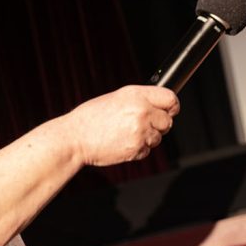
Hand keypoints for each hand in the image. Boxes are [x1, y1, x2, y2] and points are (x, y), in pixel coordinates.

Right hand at [64, 85, 179, 165]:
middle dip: (159, 125)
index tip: (170, 111)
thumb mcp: (117, 99)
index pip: (170, 98)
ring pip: (158, 137)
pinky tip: (122, 143)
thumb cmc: (91, 118)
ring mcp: (140, 130)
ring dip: (147, 138)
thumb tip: (160, 105)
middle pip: (168, 121)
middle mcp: (142, 110)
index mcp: (136, 94)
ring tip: (125, 134)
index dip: (172, 106)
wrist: (73, 138)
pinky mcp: (136, 147)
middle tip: (142, 126)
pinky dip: (138, 150)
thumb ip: (140, 100)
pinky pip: (147, 150)